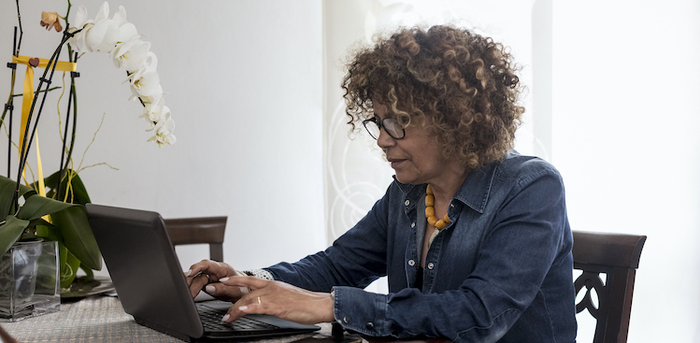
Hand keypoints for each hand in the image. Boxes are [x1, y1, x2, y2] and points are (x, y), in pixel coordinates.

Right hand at [184, 260, 241, 298]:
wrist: (243, 292)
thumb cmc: (241, 289)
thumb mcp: (235, 291)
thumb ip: (223, 289)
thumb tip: (209, 288)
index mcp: (222, 268)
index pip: (207, 264)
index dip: (197, 267)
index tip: (190, 273)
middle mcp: (214, 271)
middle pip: (199, 273)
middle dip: (191, 282)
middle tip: (189, 292)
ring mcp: (209, 277)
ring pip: (195, 279)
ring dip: (190, 286)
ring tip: (187, 294)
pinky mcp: (206, 283)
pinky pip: (196, 283)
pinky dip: (191, 287)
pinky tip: (187, 291)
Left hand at [219, 276, 333, 324]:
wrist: (319, 304)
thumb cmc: (305, 303)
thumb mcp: (286, 298)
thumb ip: (274, 299)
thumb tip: (265, 304)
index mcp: (273, 284)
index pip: (249, 279)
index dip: (235, 279)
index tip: (223, 280)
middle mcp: (271, 287)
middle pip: (244, 289)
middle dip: (227, 291)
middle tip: (213, 292)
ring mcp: (273, 296)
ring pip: (247, 300)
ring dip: (233, 309)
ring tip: (225, 317)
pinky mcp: (276, 306)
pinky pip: (256, 307)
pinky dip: (244, 311)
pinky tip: (237, 314)